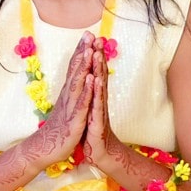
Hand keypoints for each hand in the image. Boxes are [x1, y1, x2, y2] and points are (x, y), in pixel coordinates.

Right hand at [32, 35, 94, 167]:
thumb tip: (75, 81)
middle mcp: (67, 97)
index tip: (87, 35)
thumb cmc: (56, 131)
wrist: (44, 150)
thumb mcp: (65, 109)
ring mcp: (70, 109)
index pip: (74, 69)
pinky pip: (81, 105)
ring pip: (77, 84)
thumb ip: (70, 94)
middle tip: (89, 34)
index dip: (80, 51)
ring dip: (83, 67)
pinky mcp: (73, 122)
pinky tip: (90, 80)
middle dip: (83, 52)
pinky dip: (85, 92)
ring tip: (89, 51)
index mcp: (67, 94)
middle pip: (75, 71)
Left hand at [85, 47, 125, 169]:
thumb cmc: (92, 130)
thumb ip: (91, 92)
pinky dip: (96, 91)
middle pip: (99, 74)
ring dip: (98, 69)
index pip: (96, 71)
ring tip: (97, 53)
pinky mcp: (96, 121)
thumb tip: (90, 77)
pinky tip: (96, 79)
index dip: (94, 54)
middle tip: (97, 38)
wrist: (100, 153)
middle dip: (98, 56)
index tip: (92, 37)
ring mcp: (99, 109)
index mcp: (95, 95)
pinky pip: (96, 104)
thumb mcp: (89, 108)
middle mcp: (99, 99)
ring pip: (99, 86)